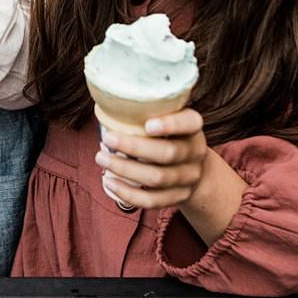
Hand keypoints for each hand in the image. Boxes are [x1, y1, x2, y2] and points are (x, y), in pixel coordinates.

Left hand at [94, 108, 208, 211]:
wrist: (191, 166)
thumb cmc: (167, 134)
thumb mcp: (166, 117)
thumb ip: (148, 110)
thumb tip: (108, 97)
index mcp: (193, 128)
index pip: (189, 123)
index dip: (170, 125)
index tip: (147, 124)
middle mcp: (195, 153)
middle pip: (168, 153)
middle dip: (134, 147)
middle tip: (108, 139)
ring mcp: (189, 178)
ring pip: (157, 178)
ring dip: (125, 169)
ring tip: (101, 158)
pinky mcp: (178, 197)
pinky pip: (152, 200)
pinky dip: (128, 193)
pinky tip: (109, 182)